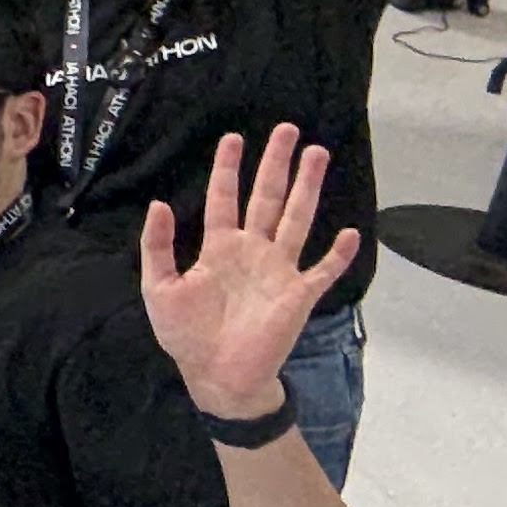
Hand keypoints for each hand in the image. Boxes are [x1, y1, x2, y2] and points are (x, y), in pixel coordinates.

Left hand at [142, 125, 354, 414]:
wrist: (214, 376)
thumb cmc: (186, 334)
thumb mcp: (159, 288)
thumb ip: (158, 247)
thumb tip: (159, 204)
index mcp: (219, 247)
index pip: (224, 198)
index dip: (227, 168)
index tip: (233, 137)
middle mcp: (252, 251)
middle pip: (266, 198)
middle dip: (276, 164)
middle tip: (287, 130)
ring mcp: (278, 270)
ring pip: (296, 219)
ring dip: (307, 188)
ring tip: (317, 154)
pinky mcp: (297, 296)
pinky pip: (322, 271)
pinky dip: (336, 254)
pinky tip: (348, 233)